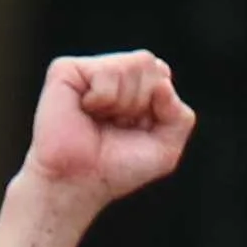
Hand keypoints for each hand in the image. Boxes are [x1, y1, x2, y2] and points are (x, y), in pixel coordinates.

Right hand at [24, 51, 194, 209]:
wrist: (78, 182)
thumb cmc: (116, 168)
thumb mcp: (165, 149)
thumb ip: (180, 117)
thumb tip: (163, 84)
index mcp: (135, 86)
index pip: (162, 74)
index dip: (158, 106)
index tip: (136, 129)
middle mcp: (112, 73)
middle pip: (150, 64)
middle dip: (141, 102)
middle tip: (117, 125)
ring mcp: (89, 70)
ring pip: (131, 65)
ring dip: (123, 103)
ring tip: (100, 119)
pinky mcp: (66, 70)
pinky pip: (106, 72)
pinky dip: (103, 98)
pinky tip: (85, 111)